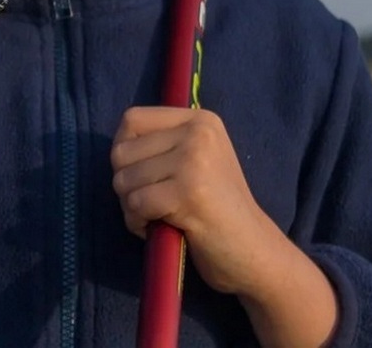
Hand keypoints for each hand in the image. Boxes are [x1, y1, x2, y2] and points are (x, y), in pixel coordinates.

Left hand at [111, 107, 339, 345]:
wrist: (255, 251)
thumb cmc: (217, 210)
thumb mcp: (196, 161)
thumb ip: (163, 146)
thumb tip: (117, 144)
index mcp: (199, 120)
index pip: (132, 119)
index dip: (123, 149)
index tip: (138, 174)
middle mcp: (198, 132)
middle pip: (121, 151)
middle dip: (125, 183)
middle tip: (149, 203)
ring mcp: (194, 160)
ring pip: (124, 179)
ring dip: (131, 206)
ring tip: (157, 216)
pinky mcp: (189, 192)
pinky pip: (136, 203)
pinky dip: (137, 222)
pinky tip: (159, 228)